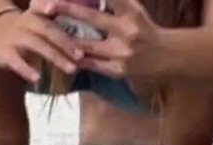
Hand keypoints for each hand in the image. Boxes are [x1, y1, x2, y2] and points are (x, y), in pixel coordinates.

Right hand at [0, 8, 84, 84]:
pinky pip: (16, 61)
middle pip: (48, 31)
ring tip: (71, 69)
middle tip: (82, 56)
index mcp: (37, 16)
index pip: (52, 19)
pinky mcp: (4, 51)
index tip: (79, 34)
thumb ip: (58, 29)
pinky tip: (37, 78)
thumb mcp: (39, 21)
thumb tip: (87, 42)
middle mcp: (26, 23)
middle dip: (66, 43)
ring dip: (54, 56)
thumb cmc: (25, 28)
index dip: (63, 26)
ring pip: (35, 44)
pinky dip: (26, 69)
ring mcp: (14, 37)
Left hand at [35, 0, 161, 80]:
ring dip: (64, 38)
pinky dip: (75, 58)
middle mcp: (128, 31)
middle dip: (65, 10)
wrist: (168, 56)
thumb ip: (114, 1)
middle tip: (44, 7)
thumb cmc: (145, 28)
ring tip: (46, 30)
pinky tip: (60, 53)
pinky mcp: (119, 69)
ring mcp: (123, 53)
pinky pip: (91, 64)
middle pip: (91, 17)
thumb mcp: (133, 8)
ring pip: (85, 44)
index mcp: (132, 12)